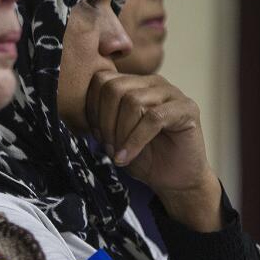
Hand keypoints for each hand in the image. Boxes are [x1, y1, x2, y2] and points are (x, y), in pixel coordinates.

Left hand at [85, 72, 222, 231]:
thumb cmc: (142, 157)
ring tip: (118, 154)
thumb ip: (99, 117)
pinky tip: (127, 158)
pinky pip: (153, 118)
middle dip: (104, 121)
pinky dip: (135, 141)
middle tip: (107, 147)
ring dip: (120, 132)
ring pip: (133, 101)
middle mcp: (152, 83)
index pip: (101, 79)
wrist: (174, 180)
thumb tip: (73, 109)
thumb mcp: (112, 136)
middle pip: (114, 88)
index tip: (95, 136)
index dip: (92, 108)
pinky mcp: (187, 109)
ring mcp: (172, 93)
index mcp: (133, 83)